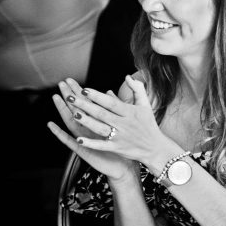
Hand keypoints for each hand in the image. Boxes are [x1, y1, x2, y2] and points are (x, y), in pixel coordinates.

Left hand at [49, 75, 168, 168]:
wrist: (155, 147)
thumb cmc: (148, 124)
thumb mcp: (146, 105)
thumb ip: (138, 89)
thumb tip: (127, 77)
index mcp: (130, 112)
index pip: (111, 103)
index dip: (98, 96)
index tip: (84, 90)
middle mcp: (124, 124)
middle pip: (102, 113)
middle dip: (85, 105)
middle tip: (71, 97)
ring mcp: (120, 137)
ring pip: (100, 128)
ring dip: (86, 121)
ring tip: (74, 114)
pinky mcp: (117, 148)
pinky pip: (102, 145)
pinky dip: (91, 143)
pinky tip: (79, 140)